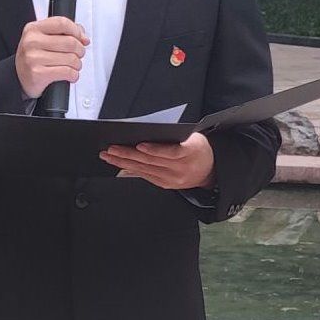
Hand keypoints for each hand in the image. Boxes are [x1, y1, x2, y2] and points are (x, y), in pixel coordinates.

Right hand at [16, 13, 87, 101]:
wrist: (20, 78)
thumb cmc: (35, 57)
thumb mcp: (44, 39)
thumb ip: (65, 32)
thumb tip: (84, 38)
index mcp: (33, 29)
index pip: (62, 23)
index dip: (76, 31)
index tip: (81, 39)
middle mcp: (31, 41)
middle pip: (70, 42)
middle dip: (80, 50)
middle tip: (78, 55)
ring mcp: (33, 58)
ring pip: (71, 58)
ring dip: (77, 65)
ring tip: (72, 66)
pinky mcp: (38, 74)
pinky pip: (67, 72)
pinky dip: (73, 75)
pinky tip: (69, 75)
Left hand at [100, 131, 215, 189]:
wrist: (210, 170)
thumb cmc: (198, 149)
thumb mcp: (193, 137)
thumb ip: (174, 136)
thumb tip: (147, 134)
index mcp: (190, 152)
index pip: (171, 152)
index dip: (154, 149)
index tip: (139, 145)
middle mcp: (181, 168)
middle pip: (151, 161)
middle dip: (128, 154)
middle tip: (111, 149)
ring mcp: (173, 179)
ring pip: (145, 170)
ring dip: (124, 163)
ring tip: (109, 156)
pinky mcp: (167, 185)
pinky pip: (146, 176)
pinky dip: (131, 170)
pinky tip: (120, 165)